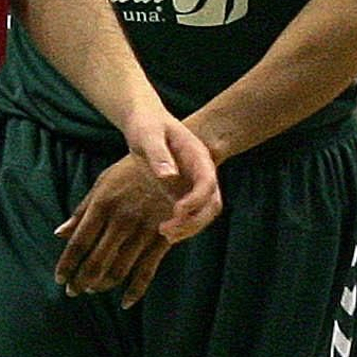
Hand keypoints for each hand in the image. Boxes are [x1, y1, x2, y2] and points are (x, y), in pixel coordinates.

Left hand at [54, 153, 182, 303]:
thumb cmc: (131, 172)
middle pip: (96, 260)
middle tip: (73, 291)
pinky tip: (125, 302)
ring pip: (118, 269)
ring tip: (92, 290)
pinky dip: (135, 290)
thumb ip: (81, 211)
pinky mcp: (163, 237)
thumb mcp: (102, 184)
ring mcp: (143, 230)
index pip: (79, 242)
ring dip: (102, 285)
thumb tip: (59, 234)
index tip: (60, 279)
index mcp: (102, 205)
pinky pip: (147, 271)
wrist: (172, 161)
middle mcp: (121, 220)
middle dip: (81, 280)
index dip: (67, 264)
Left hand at [122, 103, 221, 239]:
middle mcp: (201, 172)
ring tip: (165, 233)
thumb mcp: (149, 135)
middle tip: (168, 230)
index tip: (177, 211)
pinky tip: (164, 232)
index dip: (197, 200)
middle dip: (195, 221)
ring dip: (189, 228)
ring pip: (204, 213)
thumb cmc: (147, 124)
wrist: (145, 122)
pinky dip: (182, 226)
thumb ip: (158, 153)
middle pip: (212, 203)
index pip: (208, 182)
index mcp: (198, 156)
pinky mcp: (181, 192)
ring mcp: (193, 184)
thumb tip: (169, 175)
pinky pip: (190, 215)